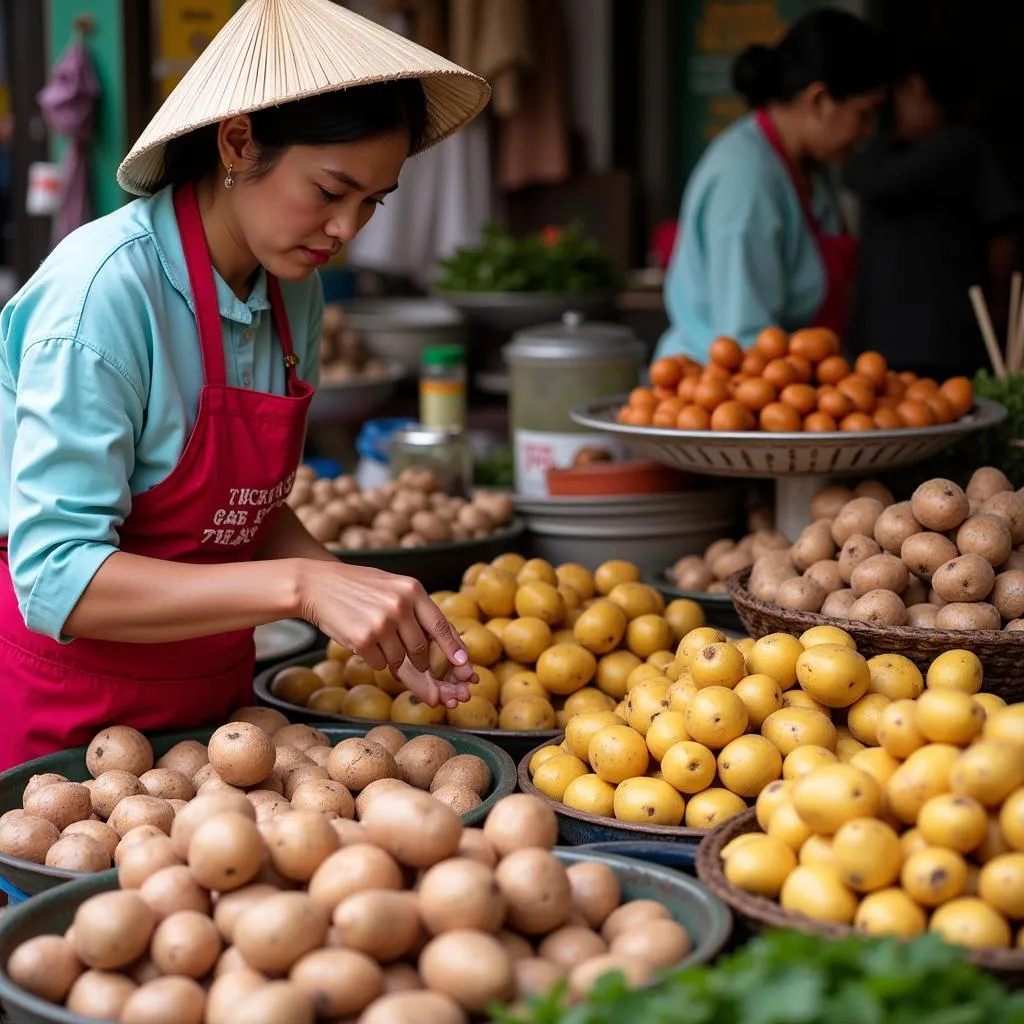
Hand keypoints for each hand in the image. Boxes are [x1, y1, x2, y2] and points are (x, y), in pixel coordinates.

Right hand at [295, 561, 475, 707]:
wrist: (316, 584)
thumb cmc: (358, 588)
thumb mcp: (393, 587)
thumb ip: (418, 610)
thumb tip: (450, 642)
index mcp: (412, 589)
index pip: (441, 625)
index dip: (454, 648)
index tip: (465, 665)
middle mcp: (400, 605)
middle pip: (421, 649)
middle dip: (420, 662)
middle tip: (414, 661)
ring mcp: (382, 623)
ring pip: (399, 660)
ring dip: (391, 658)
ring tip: (375, 637)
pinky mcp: (363, 639)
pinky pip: (379, 663)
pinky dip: (373, 659)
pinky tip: (361, 640)